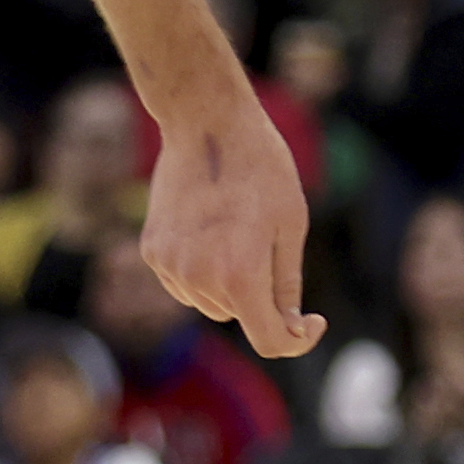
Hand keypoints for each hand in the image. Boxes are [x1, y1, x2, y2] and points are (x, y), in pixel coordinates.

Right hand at [143, 89, 322, 357]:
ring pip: (210, 303)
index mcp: (240, 275)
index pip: (268, 339)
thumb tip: (290, 329)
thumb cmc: (261, 169)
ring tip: (235, 229)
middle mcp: (199, 279)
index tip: (311, 322)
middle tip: (267, 242)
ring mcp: (170, 267)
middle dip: (259, 294)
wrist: (205, 123)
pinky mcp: (152, 252)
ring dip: (228, 284)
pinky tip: (210, 227)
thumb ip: (288, 284)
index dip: (296, 340)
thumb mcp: (292, 224)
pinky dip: (201, 270)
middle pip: (239, 316)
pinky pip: (185, 283)